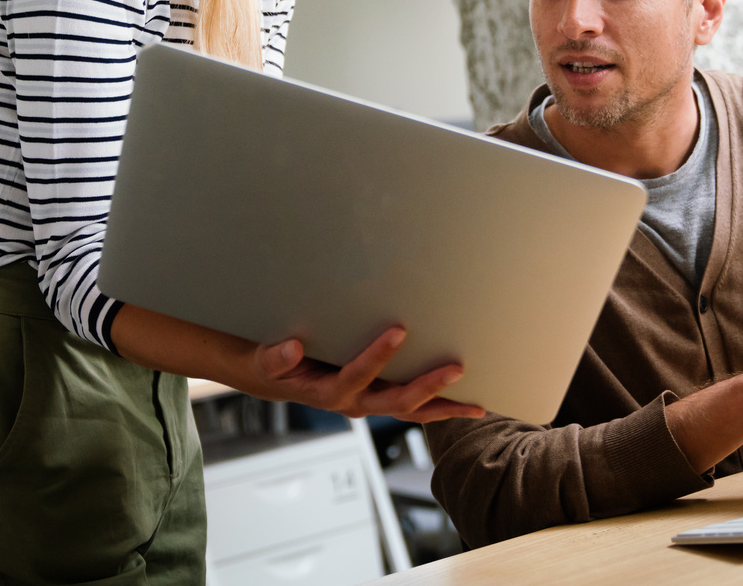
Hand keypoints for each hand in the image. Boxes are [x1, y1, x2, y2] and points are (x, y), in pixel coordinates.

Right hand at [248, 327, 485, 423]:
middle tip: (456, 368)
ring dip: (444, 407)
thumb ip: (276, 357)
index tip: (399, 330)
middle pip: (397, 401)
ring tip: (476, 405)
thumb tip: (291, 348)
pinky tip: (466, 404)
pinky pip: (413, 408)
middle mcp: (355, 403)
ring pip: (412, 411)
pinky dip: (439, 407)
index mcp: (329, 392)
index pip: (357, 374)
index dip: (377, 356)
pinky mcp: (378, 398)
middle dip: (428, 386)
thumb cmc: (275, 364)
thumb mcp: (266, 359)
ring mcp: (370, 403)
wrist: (277, 378)